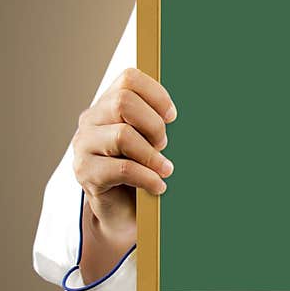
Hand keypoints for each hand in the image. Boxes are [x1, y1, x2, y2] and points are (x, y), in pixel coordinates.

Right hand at [71, 68, 176, 279]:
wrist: (123, 212)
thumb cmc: (143, 169)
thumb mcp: (152, 141)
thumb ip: (162, 122)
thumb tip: (206, 107)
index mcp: (108, 104)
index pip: (129, 78)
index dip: (157, 94)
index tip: (173, 117)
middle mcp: (91, 120)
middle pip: (123, 102)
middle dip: (154, 125)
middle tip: (165, 145)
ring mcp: (83, 146)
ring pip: (122, 135)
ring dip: (152, 154)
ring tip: (166, 169)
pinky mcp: (85, 172)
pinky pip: (122, 168)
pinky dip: (148, 177)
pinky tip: (159, 186)